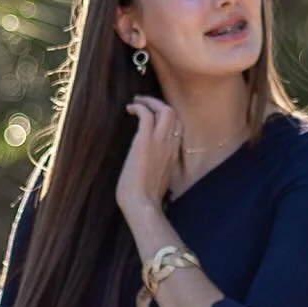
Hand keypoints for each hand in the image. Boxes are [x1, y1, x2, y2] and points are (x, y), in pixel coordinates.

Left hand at [117, 94, 180, 218]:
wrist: (142, 205)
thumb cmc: (146, 199)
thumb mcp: (158, 181)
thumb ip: (158, 171)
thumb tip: (150, 170)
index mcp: (174, 155)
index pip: (177, 128)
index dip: (166, 119)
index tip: (153, 118)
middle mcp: (171, 145)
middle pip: (174, 114)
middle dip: (158, 104)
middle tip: (144, 103)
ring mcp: (160, 142)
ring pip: (165, 110)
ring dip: (149, 102)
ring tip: (136, 101)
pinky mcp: (145, 141)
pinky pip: (146, 115)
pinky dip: (139, 107)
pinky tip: (129, 109)